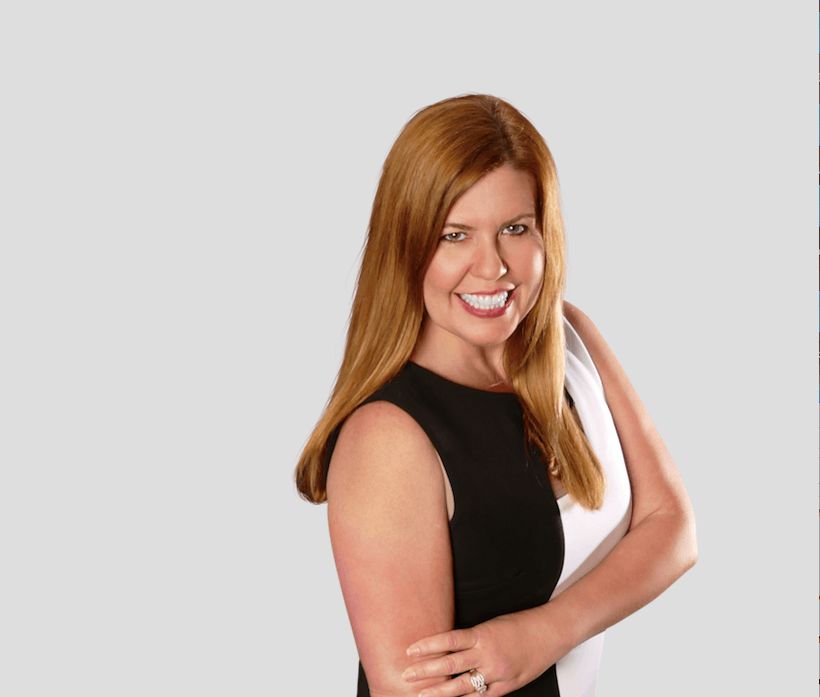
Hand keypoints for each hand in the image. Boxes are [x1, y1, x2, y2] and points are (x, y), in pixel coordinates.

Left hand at [401, 607, 560, 696]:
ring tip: (422, 695)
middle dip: (426, 672)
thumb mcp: (491, 625)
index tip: (410, 651)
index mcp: (481, 635)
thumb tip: (447, 648)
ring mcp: (497, 673)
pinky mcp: (507, 686)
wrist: (548, 633)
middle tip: (407, 675)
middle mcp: (487, 655)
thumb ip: (471, 639)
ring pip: (462, 686)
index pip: (448, 641)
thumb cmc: (519, 625)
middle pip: (450, 666)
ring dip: (440, 692)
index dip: (427, 646)